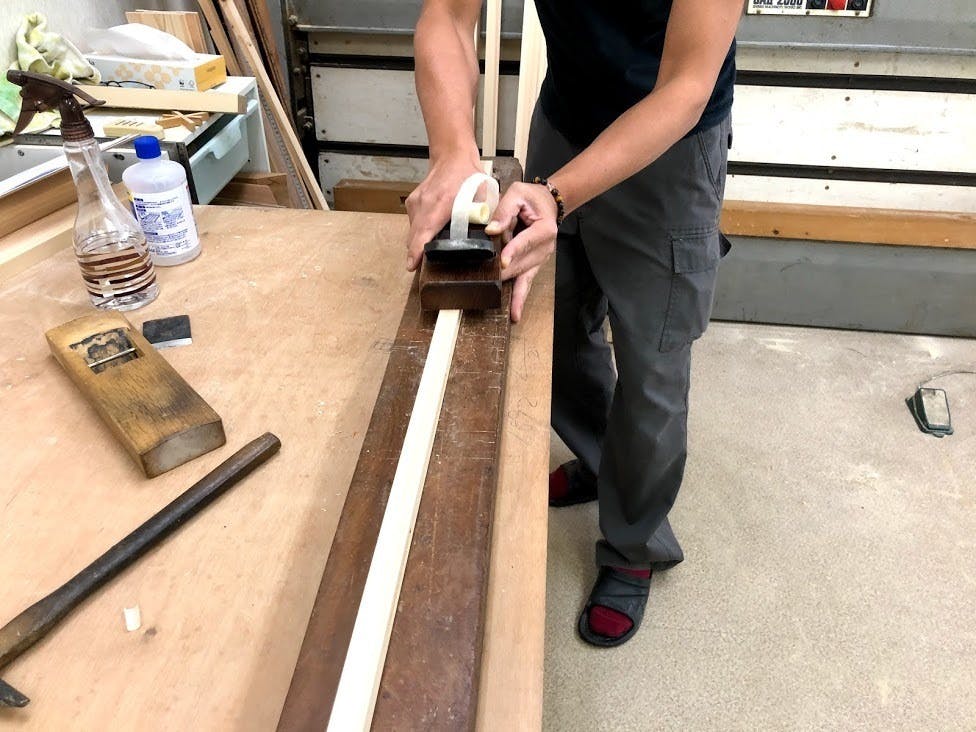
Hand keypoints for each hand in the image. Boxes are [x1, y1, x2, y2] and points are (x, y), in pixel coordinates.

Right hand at [404, 155, 483, 270]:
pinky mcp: (412, 203)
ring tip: (426, 257)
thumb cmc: (468, 176)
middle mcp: (424, 203)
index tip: (412, 265)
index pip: (424, 230)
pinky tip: (428, 239)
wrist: (451, 156)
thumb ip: (483, 216)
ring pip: (413, 230)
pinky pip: (413, 223)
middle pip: (414, 235)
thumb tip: (489, 236)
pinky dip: (419, 233)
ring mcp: (415, 202)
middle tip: (423, 270)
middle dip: (416, 254)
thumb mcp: (482, 196)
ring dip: (418, 244)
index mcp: (442, 203)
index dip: (417, 249)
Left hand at [485, 182, 558, 322]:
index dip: (513, 251)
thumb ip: (504, 210)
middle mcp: (545, 248)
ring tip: (509, 311)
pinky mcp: (534, 265)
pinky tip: (515, 314)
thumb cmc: (531, 198)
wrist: (548, 204)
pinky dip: (520, 299)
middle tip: (487, 285)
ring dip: (514, 292)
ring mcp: (540, 259)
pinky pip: (526, 283)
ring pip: (525, 277)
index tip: (502, 261)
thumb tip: (491, 229)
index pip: (526, 241)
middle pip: (523, 264)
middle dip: (505, 274)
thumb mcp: (517, 194)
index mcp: (544, 229)